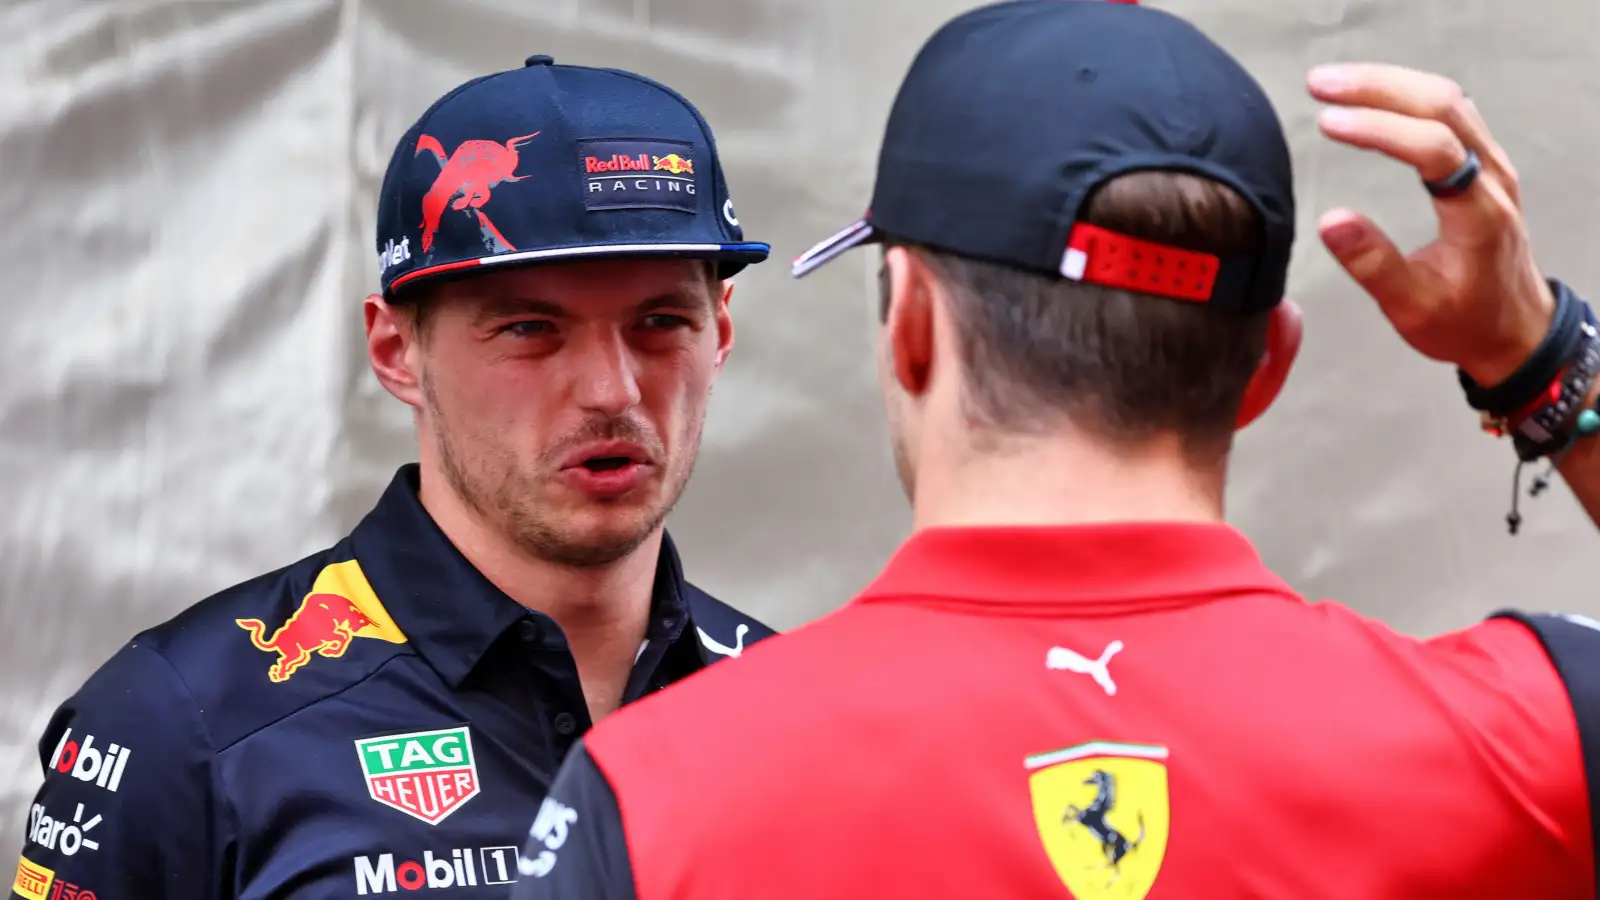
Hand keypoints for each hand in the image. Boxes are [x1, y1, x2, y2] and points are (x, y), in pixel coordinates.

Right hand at [1307, 62, 1553, 386]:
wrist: (1514, 329)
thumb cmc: (1465, 322)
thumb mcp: (1412, 308)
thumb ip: (1373, 264)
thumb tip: (1329, 221)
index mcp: (1479, 214)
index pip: (1434, 148)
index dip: (1380, 129)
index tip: (1329, 123)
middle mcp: (1492, 178)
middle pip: (1443, 106)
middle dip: (1378, 87)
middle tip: (1320, 85)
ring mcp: (1491, 165)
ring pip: (1448, 99)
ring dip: (1391, 83)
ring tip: (1334, 83)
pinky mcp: (1482, 163)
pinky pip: (1450, 110)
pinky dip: (1407, 93)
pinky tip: (1373, 93)